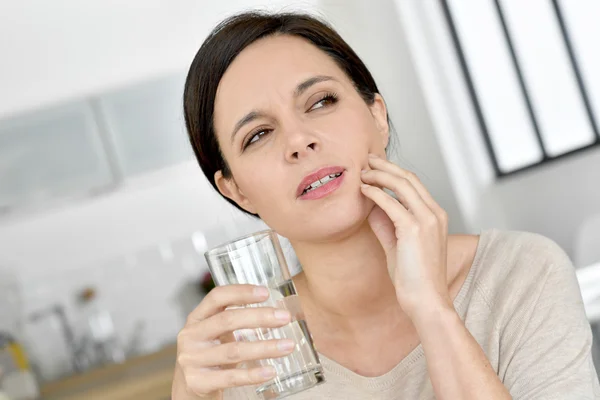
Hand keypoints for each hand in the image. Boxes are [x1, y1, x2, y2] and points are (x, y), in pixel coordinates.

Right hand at [172, 285, 294, 398]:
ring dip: (265, 348)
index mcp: (197, 318)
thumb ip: (236, 320)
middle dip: (260, 317)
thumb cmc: (209, 354)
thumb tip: (277, 313)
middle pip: (227, 320)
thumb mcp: (215, 333)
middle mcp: (191, 336)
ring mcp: (192, 359)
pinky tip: (270, 371)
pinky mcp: (197, 382)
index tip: (265, 292)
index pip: (217, 297)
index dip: (241, 292)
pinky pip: (230, 378)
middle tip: (285, 317)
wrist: (187, 388)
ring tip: (288, 346)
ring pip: (233, 351)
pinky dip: (253, 375)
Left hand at [359, 154, 451, 319]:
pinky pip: (390, 203)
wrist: (426, 300)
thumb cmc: (414, 278)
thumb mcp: (398, 245)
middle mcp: (435, 214)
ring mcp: (427, 220)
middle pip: (408, 178)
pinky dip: (375, 193)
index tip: (376, 166)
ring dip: (378, 175)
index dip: (394, 172)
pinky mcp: (414, 229)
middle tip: (367, 160)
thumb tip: (371, 208)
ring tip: (362, 173)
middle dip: (386, 166)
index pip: (414, 184)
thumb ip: (386, 225)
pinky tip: (363, 190)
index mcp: (436, 216)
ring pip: (401, 185)